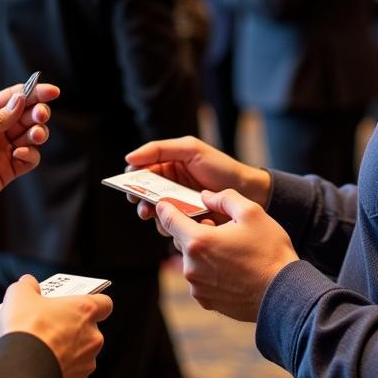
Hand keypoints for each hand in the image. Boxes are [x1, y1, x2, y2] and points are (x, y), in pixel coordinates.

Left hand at [0, 82, 58, 212]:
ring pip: (33, 135)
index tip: (52, 92)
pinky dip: (30, 154)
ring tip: (34, 136)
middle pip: (28, 114)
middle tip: (40, 115)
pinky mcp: (10, 168)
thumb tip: (21, 99)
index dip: (34, 92)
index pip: (14, 97)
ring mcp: (5, 148)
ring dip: (38, 133)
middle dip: (38, 113)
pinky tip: (18, 155)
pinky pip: (30, 157)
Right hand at [0, 275, 112, 377]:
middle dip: (72, 331)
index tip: (78, 306)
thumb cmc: (26, 328)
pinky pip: (71, 376)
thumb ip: (28, 286)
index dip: (93, 304)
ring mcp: (87, 362)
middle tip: (50, 330)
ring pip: (81, 356)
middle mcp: (93, 336)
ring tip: (42, 353)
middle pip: (89, 331)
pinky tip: (42, 371)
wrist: (22, 369)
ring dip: (67, 354)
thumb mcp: (20, 295)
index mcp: (86, 310)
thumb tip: (28, 284)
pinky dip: (60, 374)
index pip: (104, 304)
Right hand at [125, 136, 270, 221]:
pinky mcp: (188, 221)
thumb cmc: (221, 167)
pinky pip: (172, 226)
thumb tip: (129, 158)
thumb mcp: (191, 149)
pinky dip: (173, 227)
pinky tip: (183, 225)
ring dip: (157, 217)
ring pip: (157, 213)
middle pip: (145, 195)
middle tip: (145, 209)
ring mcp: (179, 204)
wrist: (248, 191)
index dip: (132, 180)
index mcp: (169, 165)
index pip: (141, 172)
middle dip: (141, 202)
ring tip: (163, 218)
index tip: (129, 188)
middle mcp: (171, 185)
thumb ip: (160, 149)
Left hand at [154, 189, 298, 321]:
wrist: (284, 294)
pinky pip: (201, 279)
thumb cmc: (269, 252)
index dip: (167, 207)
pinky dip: (211, 272)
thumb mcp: (252, 212)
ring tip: (232, 252)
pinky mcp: (206, 301)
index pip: (168, 218)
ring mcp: (197, 287)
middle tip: (221, 229)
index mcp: (198, 241)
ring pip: (192, 260)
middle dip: (195, 231)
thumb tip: (205, 196)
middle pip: (181, 240)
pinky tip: (233, 269)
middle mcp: (191, 267)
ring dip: (204, 253)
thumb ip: (224, 198)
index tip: (169, 202)